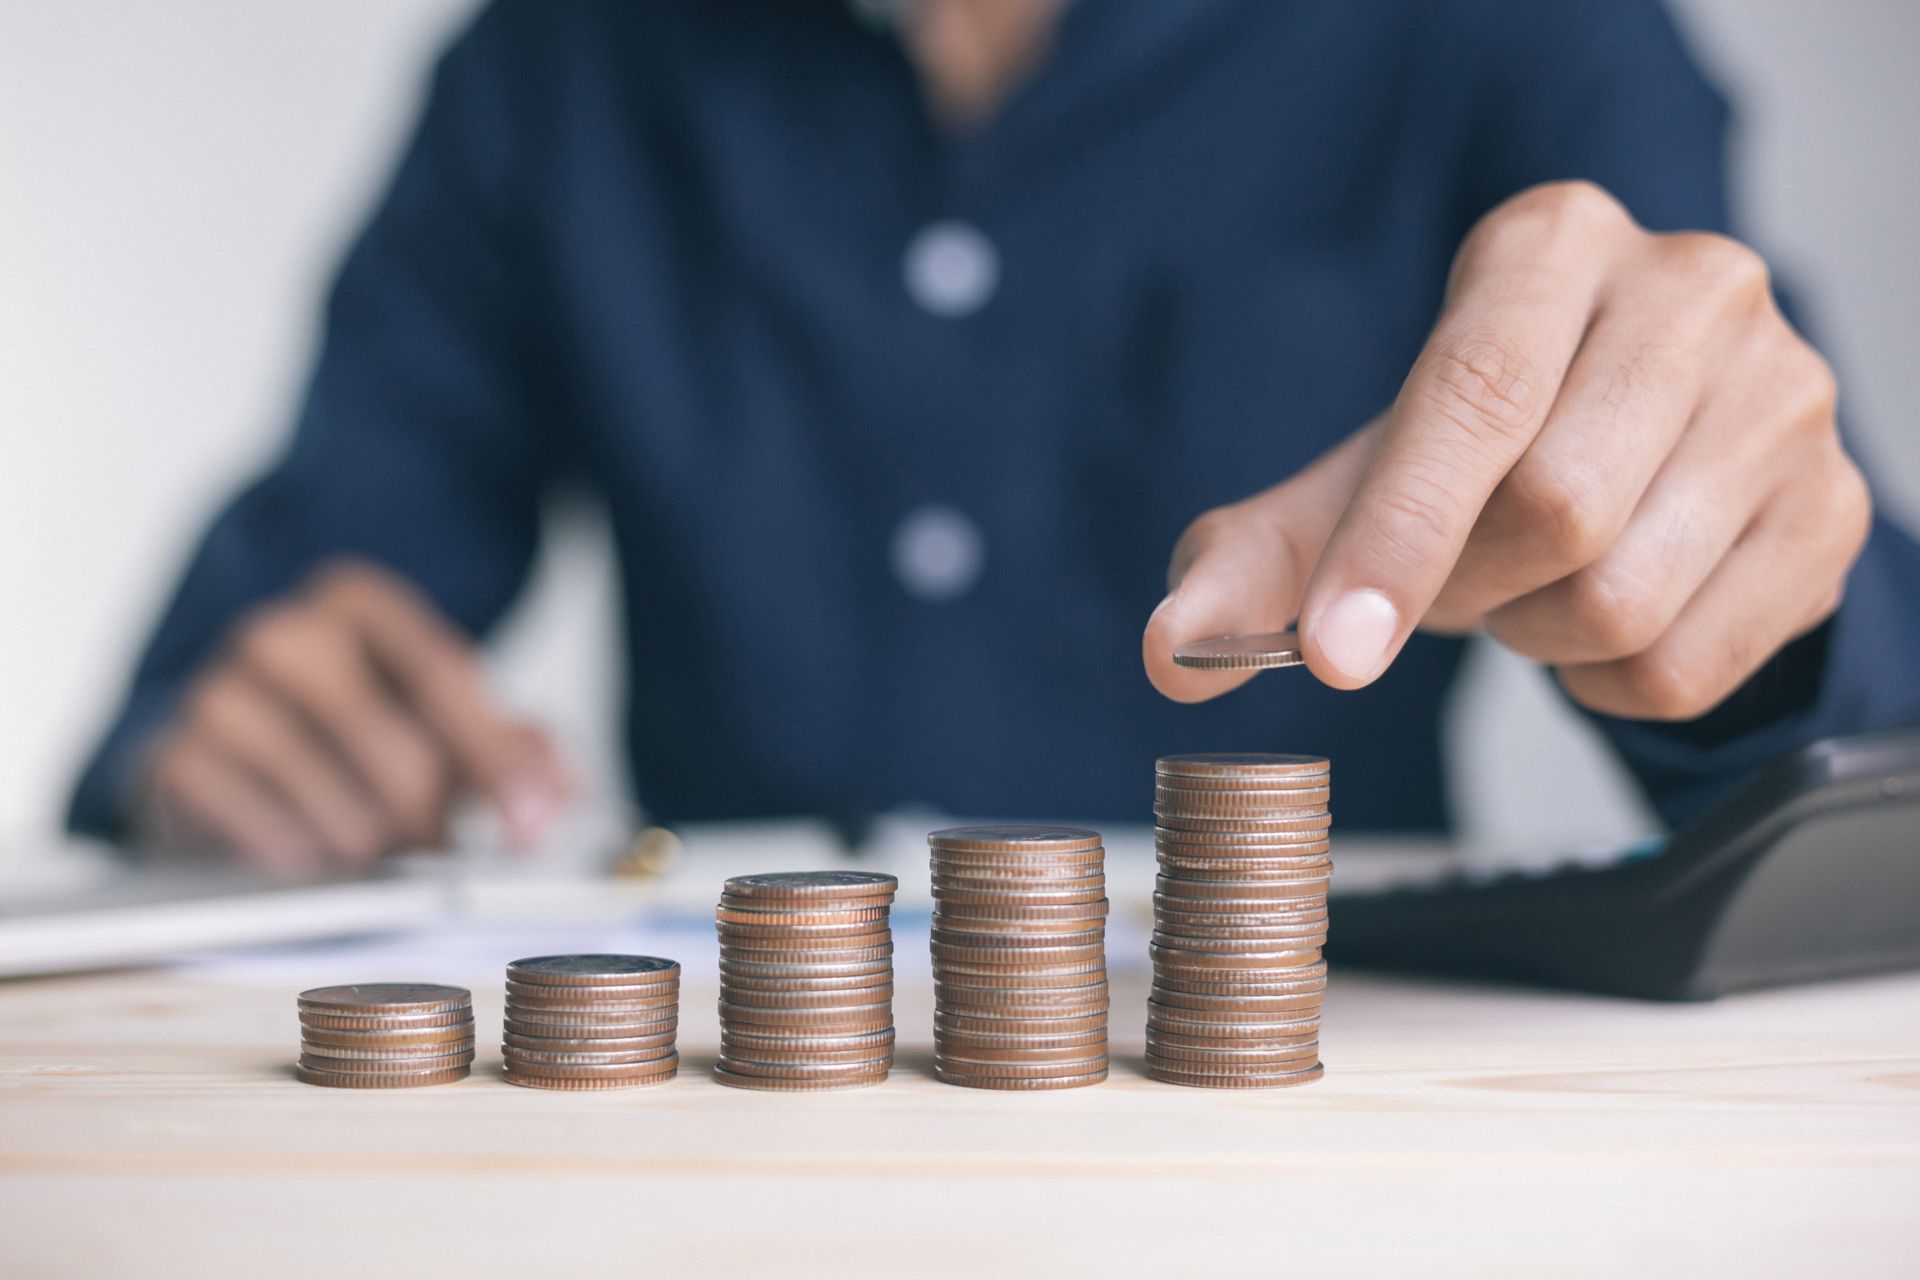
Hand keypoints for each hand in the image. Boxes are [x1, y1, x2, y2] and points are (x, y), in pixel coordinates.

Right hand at [140, 559, 568, 871]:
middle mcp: (281, 633)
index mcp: (355, 602)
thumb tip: (558, 791)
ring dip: (373, 854)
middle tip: (430, 843)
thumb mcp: (437, 721)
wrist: (220, 753)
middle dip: (434, 824)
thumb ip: (511, 744)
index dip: (496, 761)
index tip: (532, 826)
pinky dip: (309, 870)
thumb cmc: (346, 733)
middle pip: (405, 762)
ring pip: (348, 821)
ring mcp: (217, 694)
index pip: (444, 677)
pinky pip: (278, 850)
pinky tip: (304, 852)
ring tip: (363, 842)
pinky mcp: (173, 762)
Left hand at [1146, 181, 1870, 717]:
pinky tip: (1593, 624)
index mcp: (1551, 244)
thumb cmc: (1478, 448)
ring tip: (1526, 586)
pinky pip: (1686, 667)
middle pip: (1556, 509)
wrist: (1635, 449)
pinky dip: (1604, 685)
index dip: (1395, 535)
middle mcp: (1691, 290)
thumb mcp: (1357, 476)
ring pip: (1623, 598)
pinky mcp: (1831, 511)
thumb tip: (1171, 653)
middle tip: (1441, 590)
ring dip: (1532, 638)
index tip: (1332, 651)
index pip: (1473, 397)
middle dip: (1462, 589)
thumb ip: (1256, 557)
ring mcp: (1785, 397)